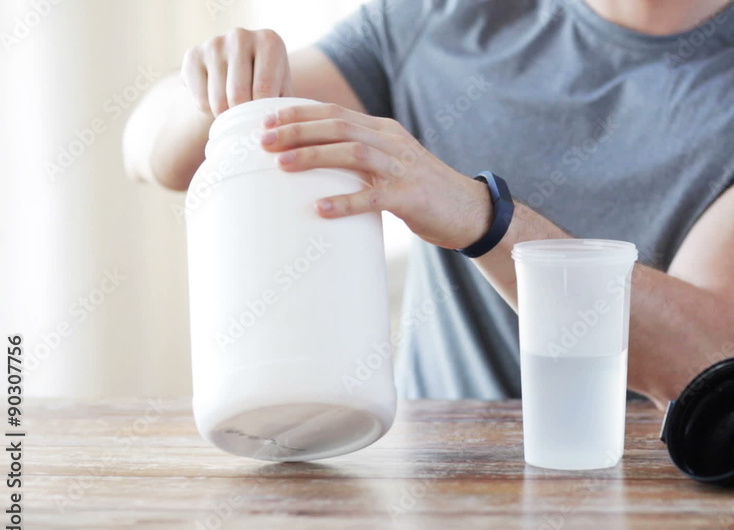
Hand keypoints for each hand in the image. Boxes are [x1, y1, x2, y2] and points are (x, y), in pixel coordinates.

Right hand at [181, 28, 291, 116]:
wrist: (235, 72)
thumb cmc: (266, 85)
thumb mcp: (282, 93)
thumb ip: (282, 106)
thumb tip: (274, 124)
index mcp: (269, 42)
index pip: (264, 88)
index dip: (262, 113)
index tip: (263, 125)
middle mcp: (240, 36)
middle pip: (238, 94)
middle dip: (242, 117)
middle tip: (246, 125)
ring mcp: (214, 43)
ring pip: (218, 100)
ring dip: (225, 117)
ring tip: (234, 116)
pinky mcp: (193, 55)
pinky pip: (200, 99)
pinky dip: (208, 111)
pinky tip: (217, 102)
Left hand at [260, 103, 493, 249]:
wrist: (469, 211)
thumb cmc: (422, 191)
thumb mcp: (390, 163)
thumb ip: (360, 158)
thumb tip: (314, 164)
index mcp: (384, 131)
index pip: (335, 113)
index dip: (299, 114)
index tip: (266, 121)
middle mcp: (392, 142)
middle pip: (338, 127)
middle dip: (297, 131)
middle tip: (264, 141)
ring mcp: (402, 168)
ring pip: (352, 153)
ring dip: (314, 156)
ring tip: (282, 165)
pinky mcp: (410, 197)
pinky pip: (373, 197)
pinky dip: (344, 201)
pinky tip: (320, 208)